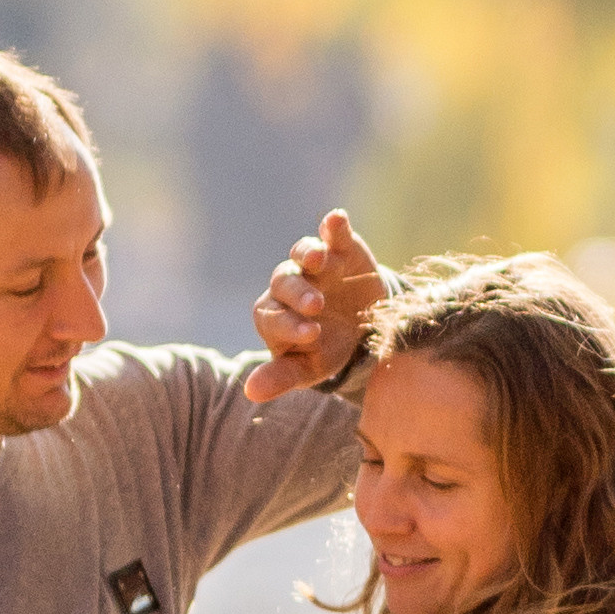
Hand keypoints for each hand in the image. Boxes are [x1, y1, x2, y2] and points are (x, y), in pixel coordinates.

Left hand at [244, 208, 386, 403]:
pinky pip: (332, 234)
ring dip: (309, 254)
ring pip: (302, 254)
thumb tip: (250, 393)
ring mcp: (314, 265)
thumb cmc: (327, 350)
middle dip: (298, 292)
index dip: (288, 324)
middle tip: (316, 305)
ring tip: (319, 259)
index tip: (311, 334)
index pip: (272, 316)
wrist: (364, 328)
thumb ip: (281, 377)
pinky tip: (337, 220)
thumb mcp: (307, 369)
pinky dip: (333, 226)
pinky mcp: (340, 248)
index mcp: (275, 315)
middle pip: (284, 282)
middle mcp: (289, 285)